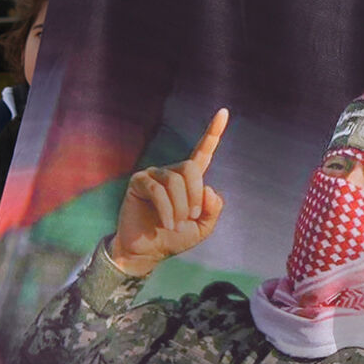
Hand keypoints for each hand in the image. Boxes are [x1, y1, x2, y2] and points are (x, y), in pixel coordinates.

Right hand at [109, 108, 227, 276]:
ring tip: (176, 224)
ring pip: (175, 181)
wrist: (148, 252)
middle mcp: (172, 172)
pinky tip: (167, 223)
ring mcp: (154, 175)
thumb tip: (209, 188)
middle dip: (195, 194)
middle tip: (192, 216)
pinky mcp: (139, 182)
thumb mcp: (202, 227)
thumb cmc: (174, 238)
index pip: (203, 152)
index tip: (224, 111)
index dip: (213, 132)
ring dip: (180, 207)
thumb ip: (213, 209)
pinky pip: (157, 189)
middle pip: (190, 168)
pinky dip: (166, 209)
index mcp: (190, 180)